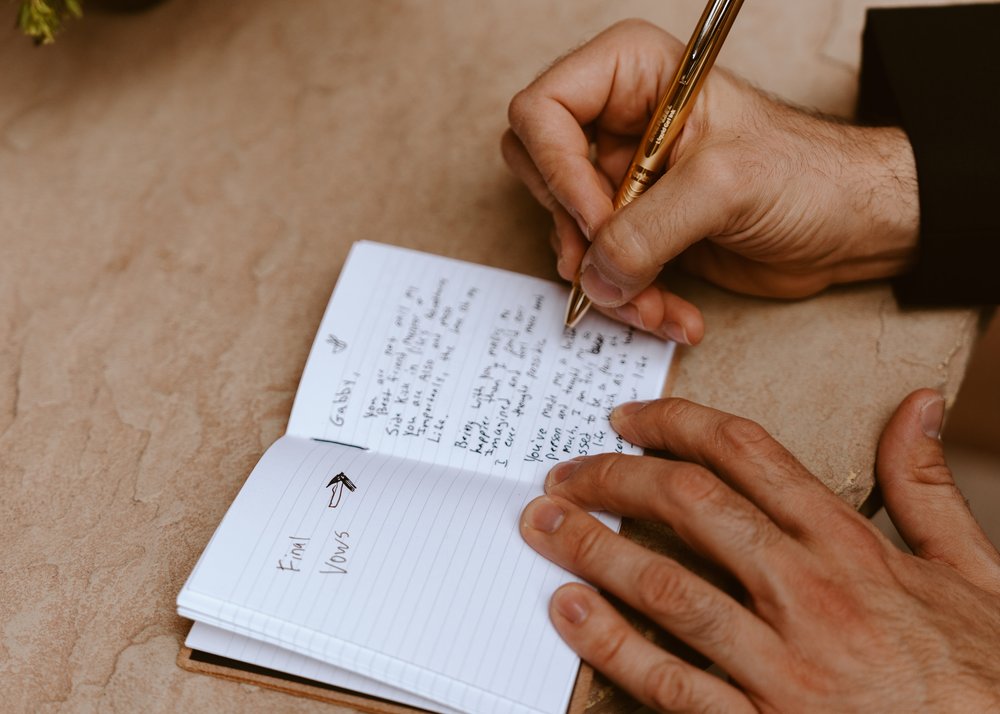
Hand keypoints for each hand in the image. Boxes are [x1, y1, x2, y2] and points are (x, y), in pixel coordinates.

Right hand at [502, 20, 918, 343]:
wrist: (847, 224)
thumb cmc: (806, 172)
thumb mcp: (725, 185)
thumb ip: (649, 227)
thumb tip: (594, 274)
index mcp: (631, 74)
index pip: (541, 111)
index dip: (558, 172)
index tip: (600, 222)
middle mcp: (615, 122)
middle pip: (542, 177)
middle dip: (579, 236)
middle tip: (616, 267)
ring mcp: (621, 179)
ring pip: (568, 236)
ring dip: (609, 284)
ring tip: (656, 308)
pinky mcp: (636, 229)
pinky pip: (601, 270)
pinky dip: (630, 301)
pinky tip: (673, 317)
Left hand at [520, 390, 999, 711]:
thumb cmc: (979, 673)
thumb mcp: (972, 570)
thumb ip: (926, 485)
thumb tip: (917, 406)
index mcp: (851, 546)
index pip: (745, 454)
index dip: (673, 423)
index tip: (626, 419)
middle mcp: (811, 592)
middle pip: (690, 504)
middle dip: (613, 477)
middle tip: (566, 471)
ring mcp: (784, 665)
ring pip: (665, 585)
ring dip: (590, 548)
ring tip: (543, 525)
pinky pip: (669, 681)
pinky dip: (609, 643)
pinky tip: (569, 612)